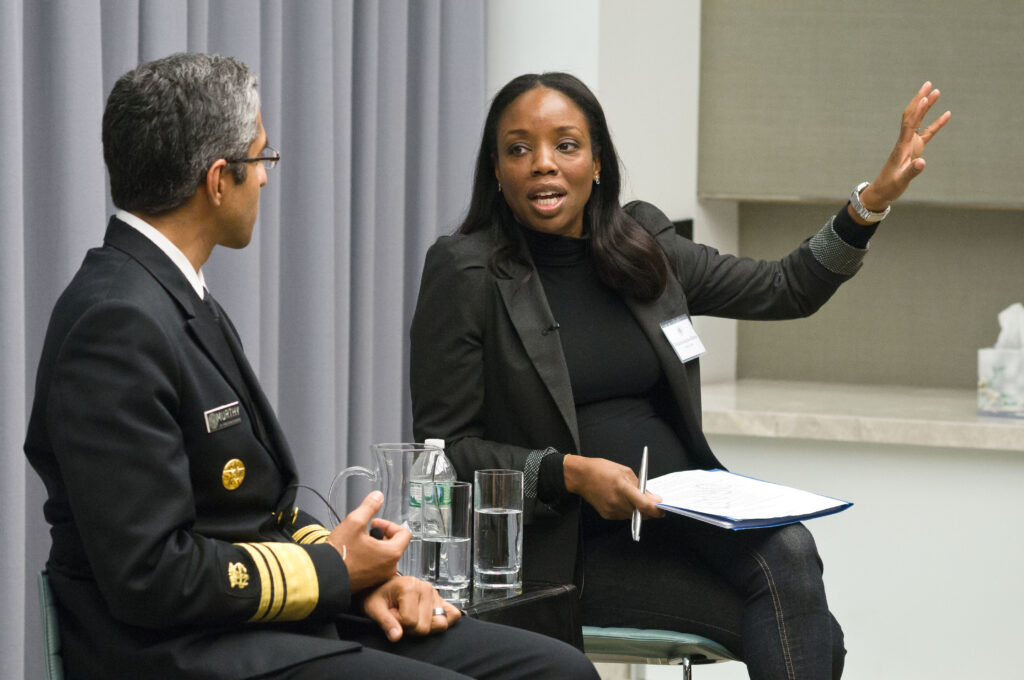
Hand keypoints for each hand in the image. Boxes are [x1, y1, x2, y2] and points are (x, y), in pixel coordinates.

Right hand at [327, 491, 410, 591]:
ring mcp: (380, 577)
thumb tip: (377, 497)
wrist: (323, 575)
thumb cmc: (339, 553)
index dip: (388, 524)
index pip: (404, 533)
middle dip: (380, 535)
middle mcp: (389, 568)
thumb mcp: (354, 522)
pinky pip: (375, 567)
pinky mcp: (369, 583)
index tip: (374, 524)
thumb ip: (369, 507)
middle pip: (394, 545)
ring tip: (357, 544)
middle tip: (363, 533)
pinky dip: (368, 559)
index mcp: (391, 553)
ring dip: (373, 547)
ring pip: (384, 556)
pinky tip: (354, 555)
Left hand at [361, 576, 460, 641]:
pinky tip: (426, 619)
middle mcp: (425, 588)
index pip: (411, 622)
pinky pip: (453, 615)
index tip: (391, 616)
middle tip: (400, 618)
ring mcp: (435, 594)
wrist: (381, 587)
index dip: (399, 626)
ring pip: (439, 624)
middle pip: (426, 626)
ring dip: (423, 626)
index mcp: (410, 587)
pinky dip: (441, 621)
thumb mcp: (374, 608)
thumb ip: (385, 622)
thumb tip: (396, 636)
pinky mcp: (441, 599)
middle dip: (411, 629)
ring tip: (410, 617)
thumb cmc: (377, 596)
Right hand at [563, 455, 664, 520]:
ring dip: (638, 511)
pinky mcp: (607, 515)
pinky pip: (624, 516)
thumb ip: (641, 486)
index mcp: (622, 487)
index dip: (656, 510)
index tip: (662, 509)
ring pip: (633, 516)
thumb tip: (654, 499)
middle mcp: (616, 501)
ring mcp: (611, 510)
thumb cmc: (602, 469)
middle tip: (653, 504)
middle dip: (650, 511)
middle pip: (641, 514)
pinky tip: (623, 501)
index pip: (644, 505)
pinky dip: (628, 511)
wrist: (580, 476)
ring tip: (634, 499)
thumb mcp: (624, 471)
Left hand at [854, 81, 950, 219]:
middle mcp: (905, 141)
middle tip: (928, 84)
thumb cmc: (890, 186)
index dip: (917, 111)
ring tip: (937, 91)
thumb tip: (922, 162)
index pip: (910, 125)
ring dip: (927, 106)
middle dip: (920, 100)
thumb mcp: (901, 180)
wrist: (882, 191)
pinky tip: (946, 114)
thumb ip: (912, 171)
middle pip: (913, 116)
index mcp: (902, 146)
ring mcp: (910, 144)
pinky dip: (936, 123)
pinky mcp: (914, 149)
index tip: (924, 97)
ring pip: (919, 121)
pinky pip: (927, 133)